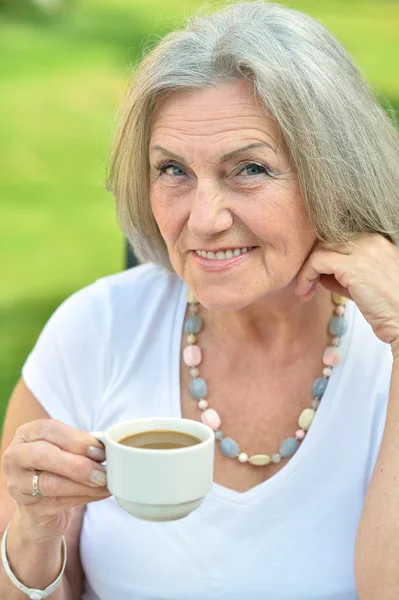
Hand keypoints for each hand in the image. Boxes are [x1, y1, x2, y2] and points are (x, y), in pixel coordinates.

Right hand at [2, 419, 110, 540]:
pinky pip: (60, 502)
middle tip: (102, 471)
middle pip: (43, 455)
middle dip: (77, 463)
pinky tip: (101, 493)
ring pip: (52, 483)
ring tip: (106, 482)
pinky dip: (86, 496)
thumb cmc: (57, 468)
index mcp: (25, 434)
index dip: (76, 439)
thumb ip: (79, 444)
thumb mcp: (65, 449)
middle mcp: (15, 458)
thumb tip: (105, 447)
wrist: (42, 507)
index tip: (100, 449)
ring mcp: (18, 485)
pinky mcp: (30, 509)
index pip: (47, 430)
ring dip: (84, 483)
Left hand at [294, 233, 398, 353]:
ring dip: (306, 271)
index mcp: (376, 242)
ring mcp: (362, 251)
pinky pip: (317, 262)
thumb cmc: (389, 308)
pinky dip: (306, 276)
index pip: (338, 242)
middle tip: (306, 287)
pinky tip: (305, 291)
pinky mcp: (352, 265)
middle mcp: (370, 240)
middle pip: (326, 243)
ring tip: (304, 291)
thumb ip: (344, 276)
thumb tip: (321, 276)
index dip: (322, 259)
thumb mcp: (365, 285)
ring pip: (319, 250)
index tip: (314, 280)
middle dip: (311, 265)